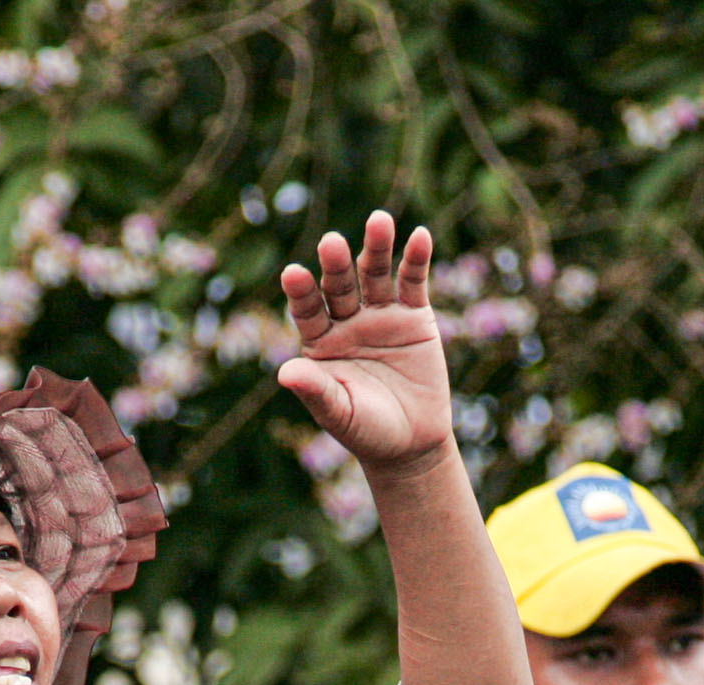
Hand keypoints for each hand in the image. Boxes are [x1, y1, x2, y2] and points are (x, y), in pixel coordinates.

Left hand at [277, 212, 455, 474]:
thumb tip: (284, 374)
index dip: (301, 292)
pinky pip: (413, 282)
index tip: (293, 273)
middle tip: (331, 243)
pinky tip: (419, 236)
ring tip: (379, 221)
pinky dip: (416, 259)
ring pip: (375, 274)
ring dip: (377, 247)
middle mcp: (346, 319)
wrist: (410, 443)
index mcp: (319, 340)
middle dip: (337, 265)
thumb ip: (315, 391)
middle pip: (339, 284)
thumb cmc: (366, 431)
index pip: (307, 309)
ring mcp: (380, 314)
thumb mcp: (339, 414)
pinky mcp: (413, 315)